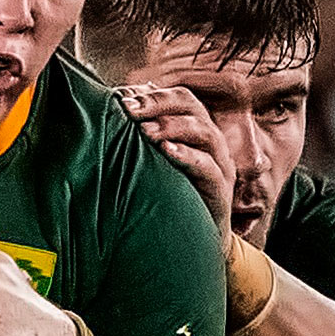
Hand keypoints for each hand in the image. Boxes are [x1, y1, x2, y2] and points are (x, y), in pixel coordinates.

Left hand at [116, 84, 233, 253]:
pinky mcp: (221, 189)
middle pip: (193, 107)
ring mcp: (220, 164)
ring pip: (204, 132)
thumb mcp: (154, 163)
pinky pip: (209, 166)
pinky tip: (167, 151)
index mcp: (195, 129)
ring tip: (145, 131)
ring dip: (172, 127)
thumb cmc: (170, 195)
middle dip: (159, 104)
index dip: (154, 95)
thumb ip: (142, 137)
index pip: (180, 98)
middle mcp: (211, 142)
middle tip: (130, 109)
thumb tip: (113, 109)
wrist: (193, 241)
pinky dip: (188, 156)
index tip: (123, 99)